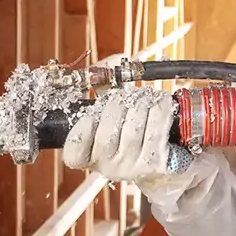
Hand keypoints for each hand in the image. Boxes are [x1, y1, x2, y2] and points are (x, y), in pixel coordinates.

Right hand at [62, 87, 185, 183]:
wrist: (161, 169)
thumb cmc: (130, 139)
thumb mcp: (109, 122)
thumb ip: (102, 95)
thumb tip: (107, 66)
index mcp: (90, 159)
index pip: (74, 153)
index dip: (82, 130)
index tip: (93, 113)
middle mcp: (110, 167)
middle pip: (107, 133)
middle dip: (118, 105)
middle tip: (127, 96)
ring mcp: (133, 167)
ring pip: (133, 128)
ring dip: (140, 104)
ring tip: (145, 96)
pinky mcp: (156, 163)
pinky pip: (157, 130)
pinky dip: (160, 110)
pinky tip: (161, 101)